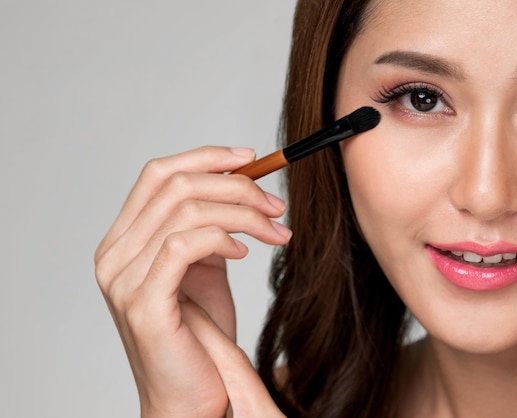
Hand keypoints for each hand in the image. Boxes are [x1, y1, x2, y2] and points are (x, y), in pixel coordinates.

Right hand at [95, 146, 288, 417]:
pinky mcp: (142, 302)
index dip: (205, 157)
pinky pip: (183, 245)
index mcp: (125, 240)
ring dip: (241, 213)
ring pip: (185, 211)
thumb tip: (240, 184)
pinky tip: (243, 253)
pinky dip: (221, 238)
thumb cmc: (200, 335)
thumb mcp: (206, 268)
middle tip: (275, 205)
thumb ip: (210, 227)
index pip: (157, 174)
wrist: (189, 395)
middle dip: (236, 186)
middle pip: (175, 185)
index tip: (250, 158)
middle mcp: (114, 254)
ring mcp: (123, 278)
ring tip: (274, 230)